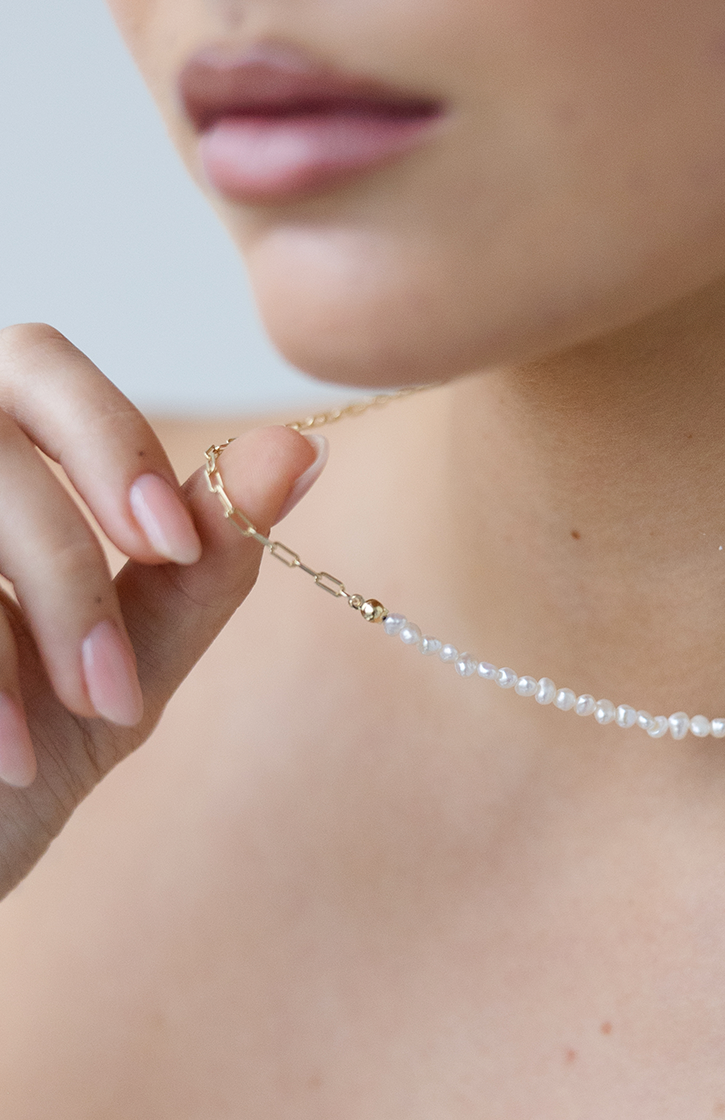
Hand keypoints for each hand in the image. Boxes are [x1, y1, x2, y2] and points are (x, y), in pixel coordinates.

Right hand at [0, 324, 323, 899]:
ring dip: (17, 631)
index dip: (110, 440)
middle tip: (113, 693)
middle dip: (65, 568)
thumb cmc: (12, 759)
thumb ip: (199, 564)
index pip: (40, 360)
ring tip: (49, 746)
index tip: (172, 544)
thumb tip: (301, 447)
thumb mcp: (120, 665)